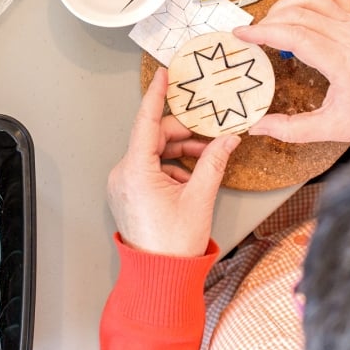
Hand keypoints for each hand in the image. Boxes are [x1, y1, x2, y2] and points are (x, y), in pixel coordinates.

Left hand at [107, 68, 240, 256]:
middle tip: (212, 137)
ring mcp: (121, 183)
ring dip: (178, 152)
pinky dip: (169, 167)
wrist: (159, 274)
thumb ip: (213, 162)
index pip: (145, 122)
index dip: (156, 96)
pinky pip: (147, 167)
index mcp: (135, 170)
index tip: (163, 75)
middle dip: (182, 134)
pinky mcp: (126, 191)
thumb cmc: (174, 242)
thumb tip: (228, 139)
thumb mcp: (200, 197)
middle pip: (152, 138)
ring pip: (151, 153)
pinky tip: (189, 178)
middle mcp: (122, 173)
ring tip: (205, 160)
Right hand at [233, 0, 349, 142]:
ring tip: (270, 23)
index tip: (241, 35)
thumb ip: (291, 129)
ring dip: (285, 7)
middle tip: (251, 36)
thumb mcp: (333, 128)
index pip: (293, 36)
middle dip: (267, 22)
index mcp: (342, 62)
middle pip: (297, 15)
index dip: (262, 33)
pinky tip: (299, 5)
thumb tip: (257, 126)